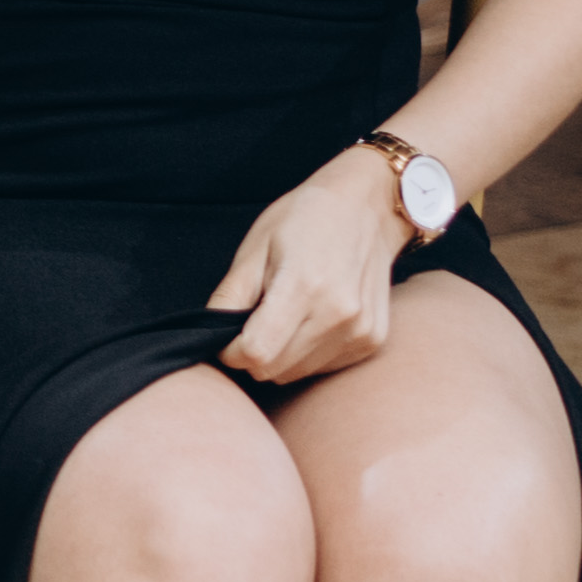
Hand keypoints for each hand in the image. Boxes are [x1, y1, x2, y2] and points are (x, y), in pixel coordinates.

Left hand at [205, 146, 410, 384]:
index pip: (256, 353)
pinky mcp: (372, 340)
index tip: (226, 334)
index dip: (230, 351)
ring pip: (297, 373)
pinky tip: (310, 318)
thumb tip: (208, 334)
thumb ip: (230, 296)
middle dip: (252, 352)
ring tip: (285, 313)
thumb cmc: (305, 219)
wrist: (367, 208)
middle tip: (255, 317)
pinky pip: (322, 367)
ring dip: (280, 354)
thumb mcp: (255, 248)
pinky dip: (306, 353)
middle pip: (274, 370)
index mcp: (305, 287)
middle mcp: (339, 315)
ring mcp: (361, 331)